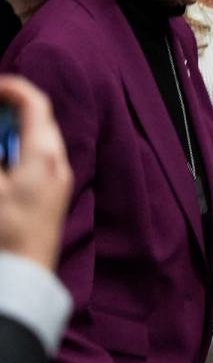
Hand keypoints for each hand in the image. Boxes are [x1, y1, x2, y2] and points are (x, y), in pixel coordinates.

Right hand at [0, 76, 73, 269]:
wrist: (26, 274)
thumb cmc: (7, 231)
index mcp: (43, 154)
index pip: (36, 104)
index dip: (13, 88)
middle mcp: (57, 162)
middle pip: (37, 119)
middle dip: (9, 110)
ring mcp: (57, 178)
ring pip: (36, 139)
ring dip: (11, 132)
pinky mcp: (52, 194)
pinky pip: (35, 158)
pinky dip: (16, 150)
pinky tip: (2, 162)